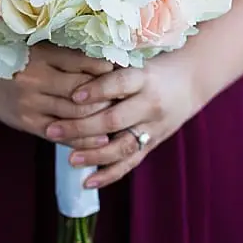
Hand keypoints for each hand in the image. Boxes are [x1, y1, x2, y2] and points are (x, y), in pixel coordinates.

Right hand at [0, 44, 114, 148]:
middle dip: (108, 96)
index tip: (123, 71)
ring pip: (75, 115)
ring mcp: (30, 104)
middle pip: (82, 91)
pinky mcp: (28, 123)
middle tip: (127, 98)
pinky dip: (83, 140)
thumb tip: (110, 61)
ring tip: (120, 117)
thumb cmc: (18, 59)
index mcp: (41, 55)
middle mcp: (35, 79)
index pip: (82, 63)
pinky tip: (101, 139)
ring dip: (100, 119)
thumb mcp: (40, 49)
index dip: (106, 68)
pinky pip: (61, 135)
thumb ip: (69, 55)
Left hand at [43, 54, 202, 188]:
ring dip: (93, 155)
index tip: (74, 96)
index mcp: (144, 78)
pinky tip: (88, 182)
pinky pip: (130, 163)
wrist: (189, 82)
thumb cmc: (151, 66)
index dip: (98, 90)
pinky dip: (109, 175)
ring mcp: (153, 128)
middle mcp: (150, 105)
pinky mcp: (152, 144)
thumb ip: (107, 67)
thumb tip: (69, 68)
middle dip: (81, 127)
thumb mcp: (134, 60)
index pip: (120, 84)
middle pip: (114, 120)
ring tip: (69, 159)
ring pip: (122, 147)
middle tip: (53, 130)